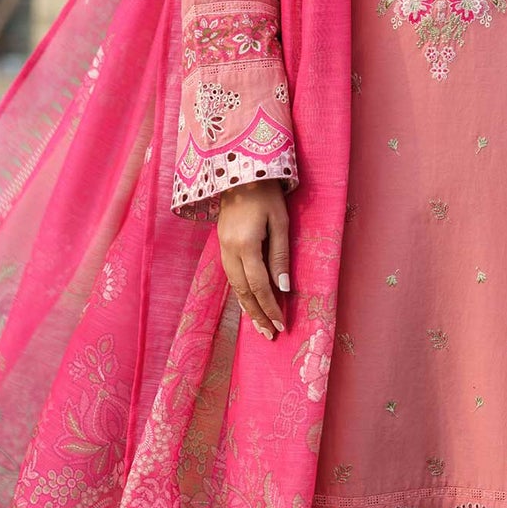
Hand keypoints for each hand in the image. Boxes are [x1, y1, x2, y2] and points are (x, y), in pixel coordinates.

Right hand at [216, 180, 290, 338]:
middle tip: (269, 335)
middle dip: (257, 314)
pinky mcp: (221, 245)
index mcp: (246, 244)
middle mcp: (229, 250)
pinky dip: (240, 292)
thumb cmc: (266, 195)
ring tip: (259, 326)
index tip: (282, 324)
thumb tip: (285, 287)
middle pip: (243, 291)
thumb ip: (280, 256)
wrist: (239, 172)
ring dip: (247, 307)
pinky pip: (231, 276)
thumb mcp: (280, 223)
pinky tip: (248, 303)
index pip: (260, 285)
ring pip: (234, 286)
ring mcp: (222, 248)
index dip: (271, 307)